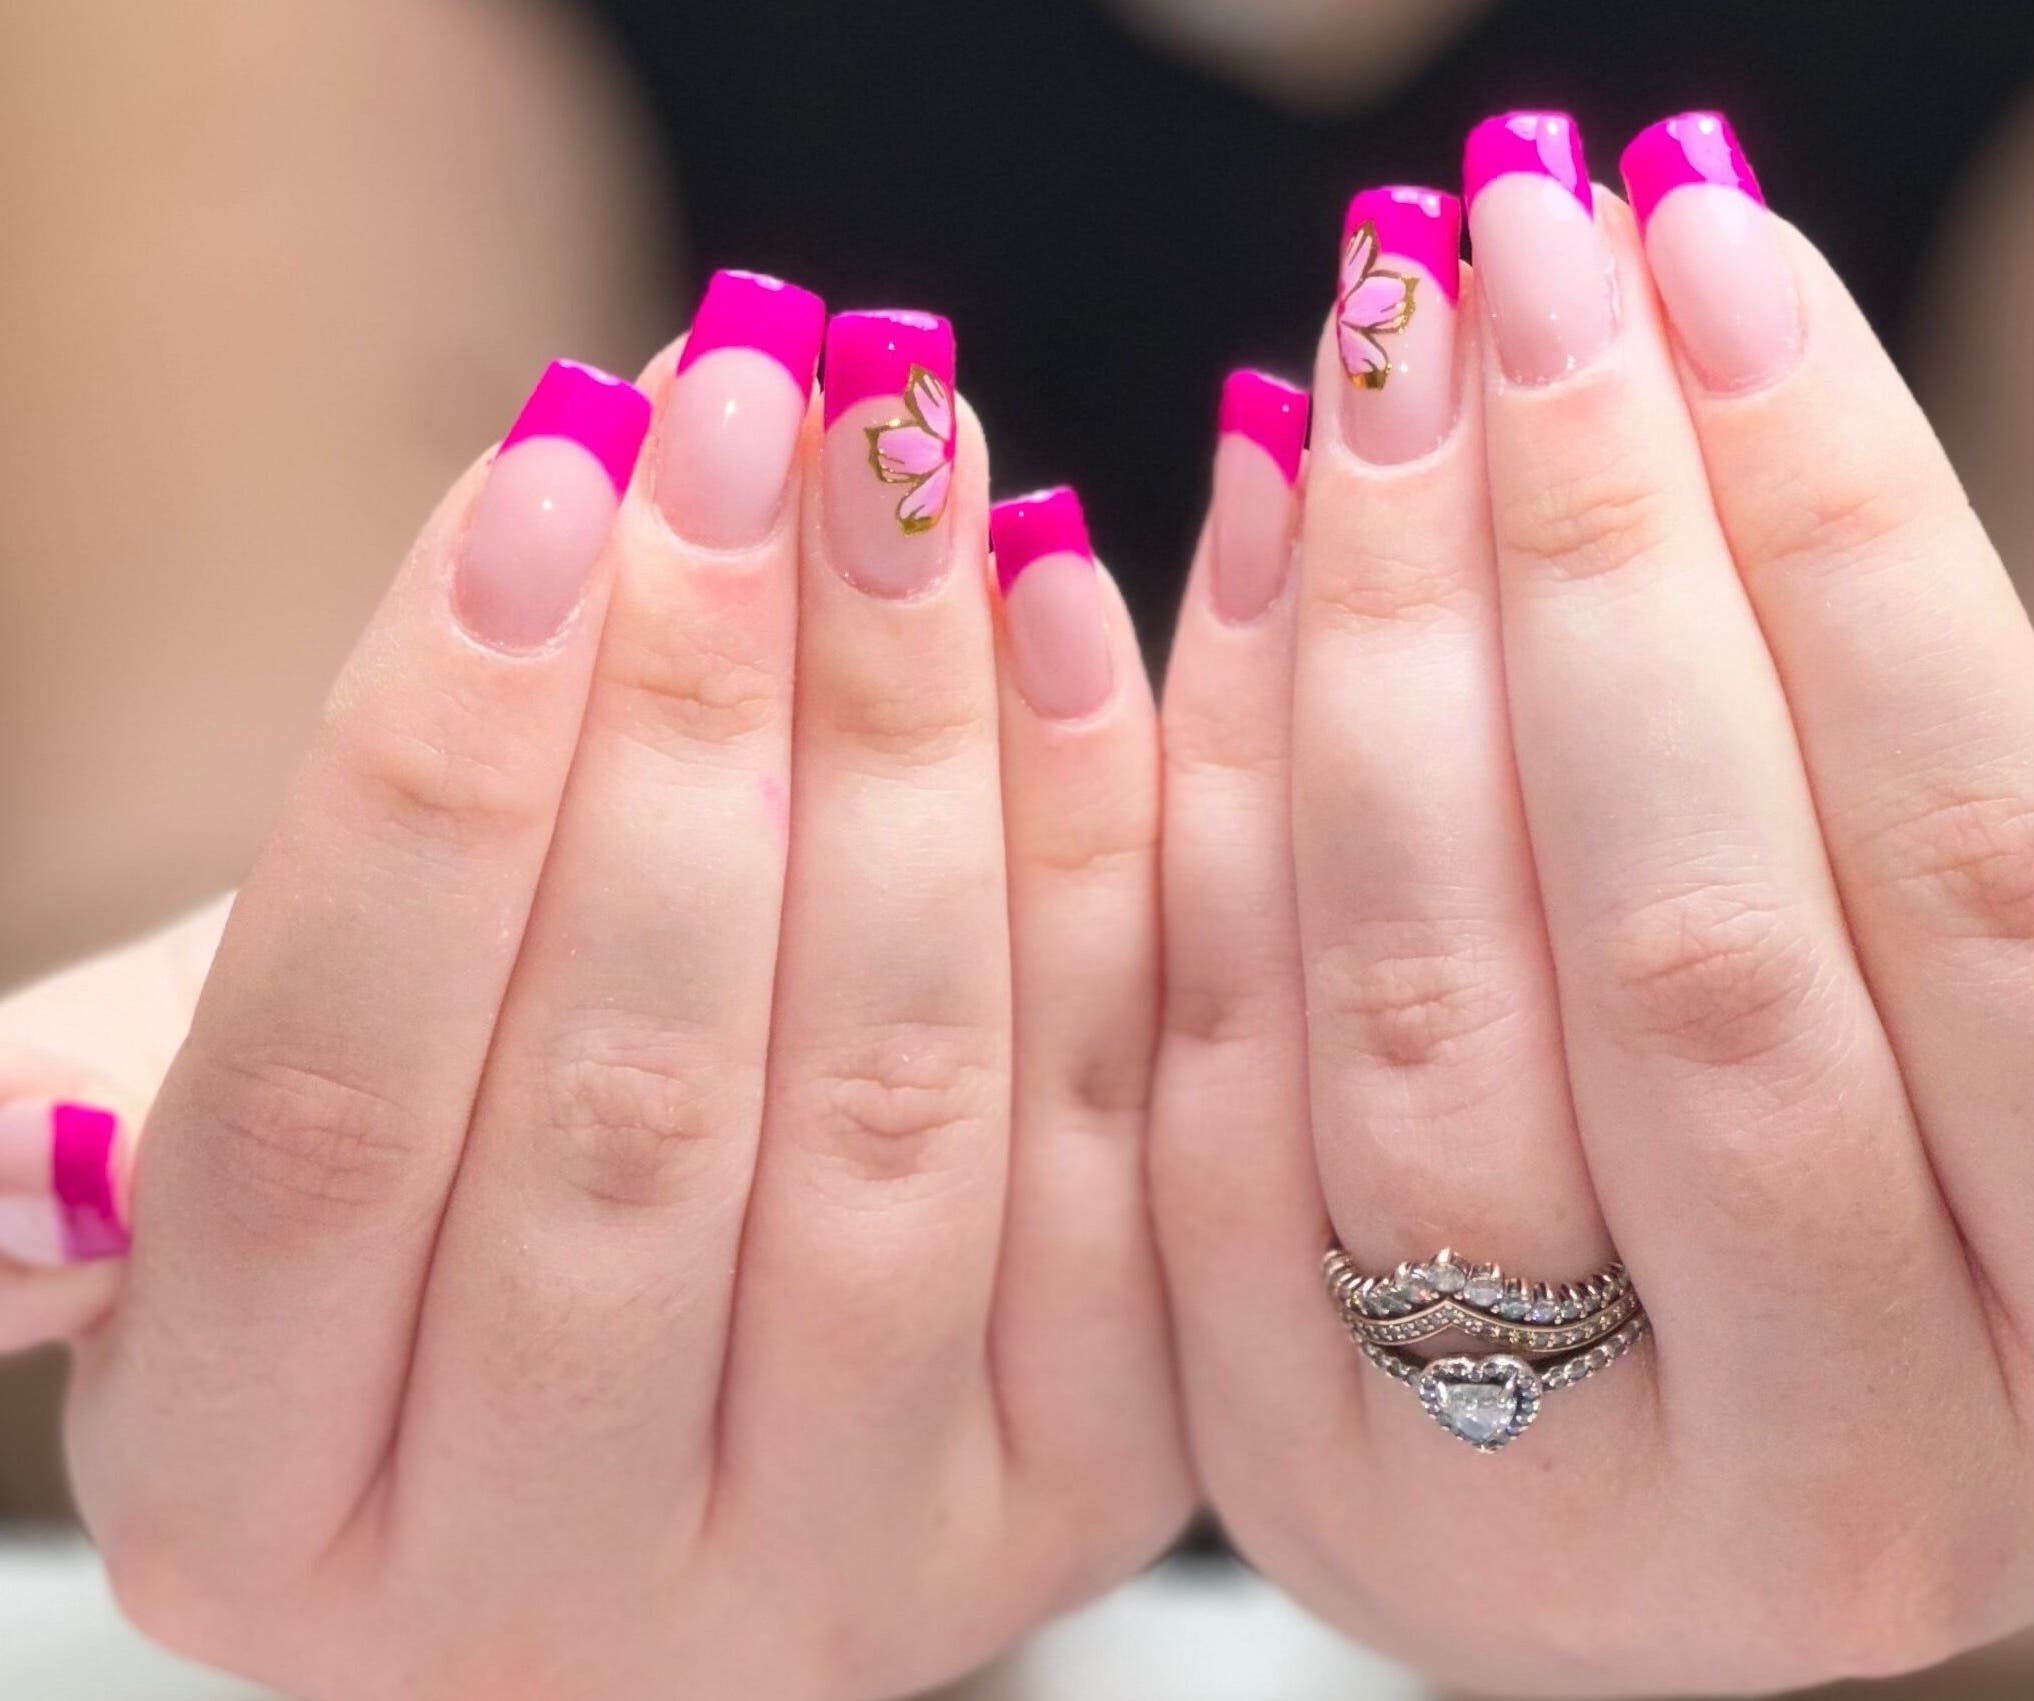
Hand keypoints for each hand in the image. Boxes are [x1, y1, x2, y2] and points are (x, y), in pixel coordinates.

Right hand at [36, 280, 1185, 1697]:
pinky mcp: (1092, 1476)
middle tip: (762, 393)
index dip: (433, 770)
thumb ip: (102, 1124)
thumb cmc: (417, 1201)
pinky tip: (1058, 608)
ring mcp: (858, 1560)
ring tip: (911, 454)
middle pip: (633, 1101)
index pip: (318, 1114)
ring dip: (911, 742)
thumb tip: (8, 1171)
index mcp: (265, 1515)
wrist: (678, 1372)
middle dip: (697, 705)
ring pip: (897, 1110)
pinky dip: (1098, 849)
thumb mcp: (214, 1167)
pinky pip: (1118, 1129)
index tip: (548, 465)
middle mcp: (556, 1595)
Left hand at [1153, 111, 2033, 1693]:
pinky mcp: (1285, 1457)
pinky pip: (1216, 1076)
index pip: (1986, 884)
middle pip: (1692, 943)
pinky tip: (1248, 549)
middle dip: (1594, 553)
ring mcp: (1528, 1497)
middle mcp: (1839, 1470)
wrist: (1704, 1529)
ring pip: (1424, 1009)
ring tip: (1375, 356)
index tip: (1717, 261)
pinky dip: (1208, 789)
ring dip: (1381, 636)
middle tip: (1520, 248)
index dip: (1848, 542)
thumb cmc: (1977, 1286)